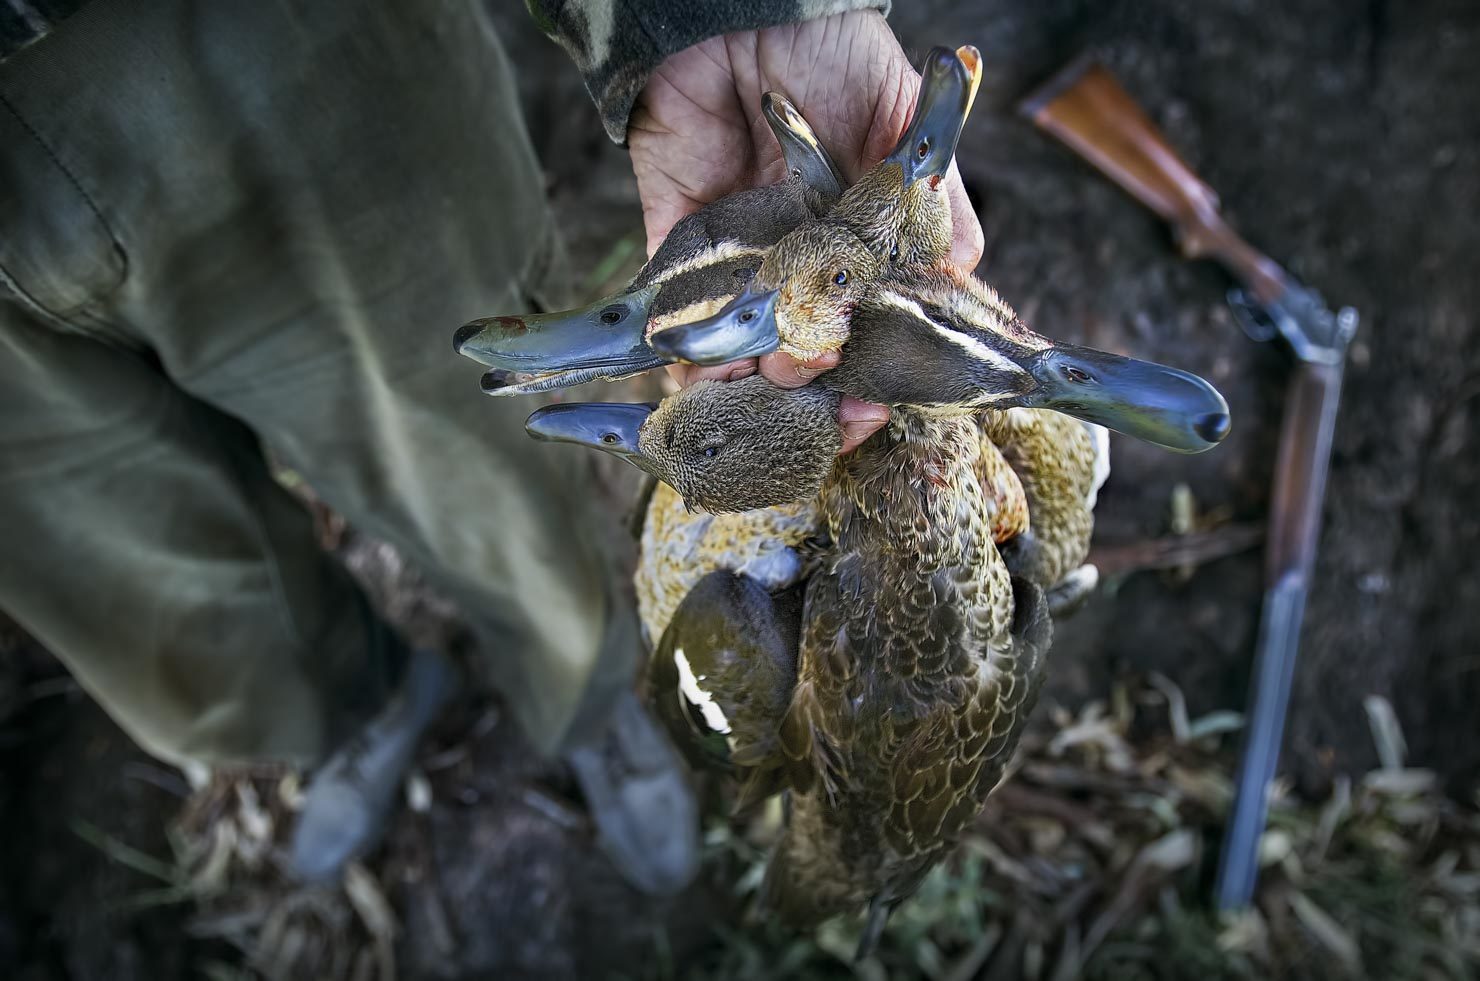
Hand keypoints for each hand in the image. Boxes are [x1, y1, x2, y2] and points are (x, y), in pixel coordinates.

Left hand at [629, 10, 983, 452]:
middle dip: (808, 386)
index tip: (873, 403)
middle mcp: (799, 266)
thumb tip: (960, 281)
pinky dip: (688, 354)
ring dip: (751, 378)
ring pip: (742, 354)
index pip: (866, 333)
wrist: (739, 13)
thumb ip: (932, 205)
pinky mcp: (680, 249)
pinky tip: (707, 369)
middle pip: (802, 358)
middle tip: (814, 376)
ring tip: (767, 368)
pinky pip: (678, 320)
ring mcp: (740, 264)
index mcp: (857, 247)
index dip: (871, 378)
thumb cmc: (828, 56)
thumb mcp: (903, 125)